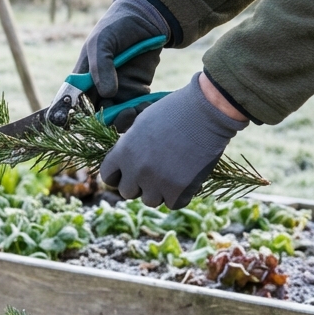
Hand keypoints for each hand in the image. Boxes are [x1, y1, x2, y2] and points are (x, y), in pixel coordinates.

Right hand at [75, 0, 170, 130]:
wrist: (148, 17)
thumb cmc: (117, 25)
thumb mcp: (102, 41)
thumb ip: (101, 66)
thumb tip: (107, 93)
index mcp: (82, 78)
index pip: (72, 103)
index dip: (76, 117)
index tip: (87, 121)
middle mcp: (97, 88)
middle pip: (95, 116)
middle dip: (107, 122)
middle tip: (122, 114)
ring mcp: (117, 91)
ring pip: (116, 117)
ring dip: (125, 120)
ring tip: (136, 111)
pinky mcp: (137, 92)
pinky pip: (136, 109)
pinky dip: (141, 112)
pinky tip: (148, 106)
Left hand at [100, 73, 247, 208]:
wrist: (205, 111)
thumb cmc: (175, 110)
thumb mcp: (142, 122)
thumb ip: (130, 145)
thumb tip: (126, 160)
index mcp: (123, 152)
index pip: (108, 176)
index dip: (119, 175)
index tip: (129, 173)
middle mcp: (136, 170)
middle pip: (127, 192)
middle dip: (139, 185)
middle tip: (154, 174)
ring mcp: (157, 182)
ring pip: (150, 201)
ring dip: (159, 191)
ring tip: (172, 174)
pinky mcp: (179, 190)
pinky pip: (173, 204)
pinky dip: (180, 196)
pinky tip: (186, 179)